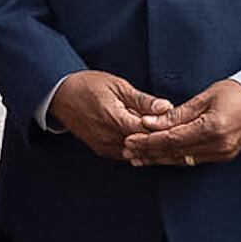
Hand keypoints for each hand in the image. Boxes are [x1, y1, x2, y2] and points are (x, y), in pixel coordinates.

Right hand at [48, 70, 173, 162]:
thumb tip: (167, 107)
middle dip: (161, 141)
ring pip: (136, 154)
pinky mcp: (101, 150)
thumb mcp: (118, 86)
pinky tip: (150, 146)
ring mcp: (104, 146)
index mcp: (115, 119)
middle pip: (144, 146)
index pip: (148, 131)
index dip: (165, 130)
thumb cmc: (88, 85)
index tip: (180, 125)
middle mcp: (109, 137)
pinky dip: (139, 151)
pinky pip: (126, 155)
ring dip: (151, 148)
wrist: (60, 95)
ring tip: (168, 142)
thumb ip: (143, 100)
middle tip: (180, 137)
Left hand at [123, 79, 240, 167]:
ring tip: (137, 157)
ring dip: (159, 158)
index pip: (173, 138)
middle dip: (150, 152)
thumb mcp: (205, 98)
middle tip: (128, 151)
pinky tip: (159, 157)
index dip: (149, 140)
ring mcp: (222, 154)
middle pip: (175, 152)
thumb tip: (149, 122)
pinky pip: (193, 160)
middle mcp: (218, 145)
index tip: (130, 139)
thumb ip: (177, 114)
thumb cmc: (236, 92)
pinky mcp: (223, 156)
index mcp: (213, 128)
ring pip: (182, 160)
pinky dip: (174, 158)